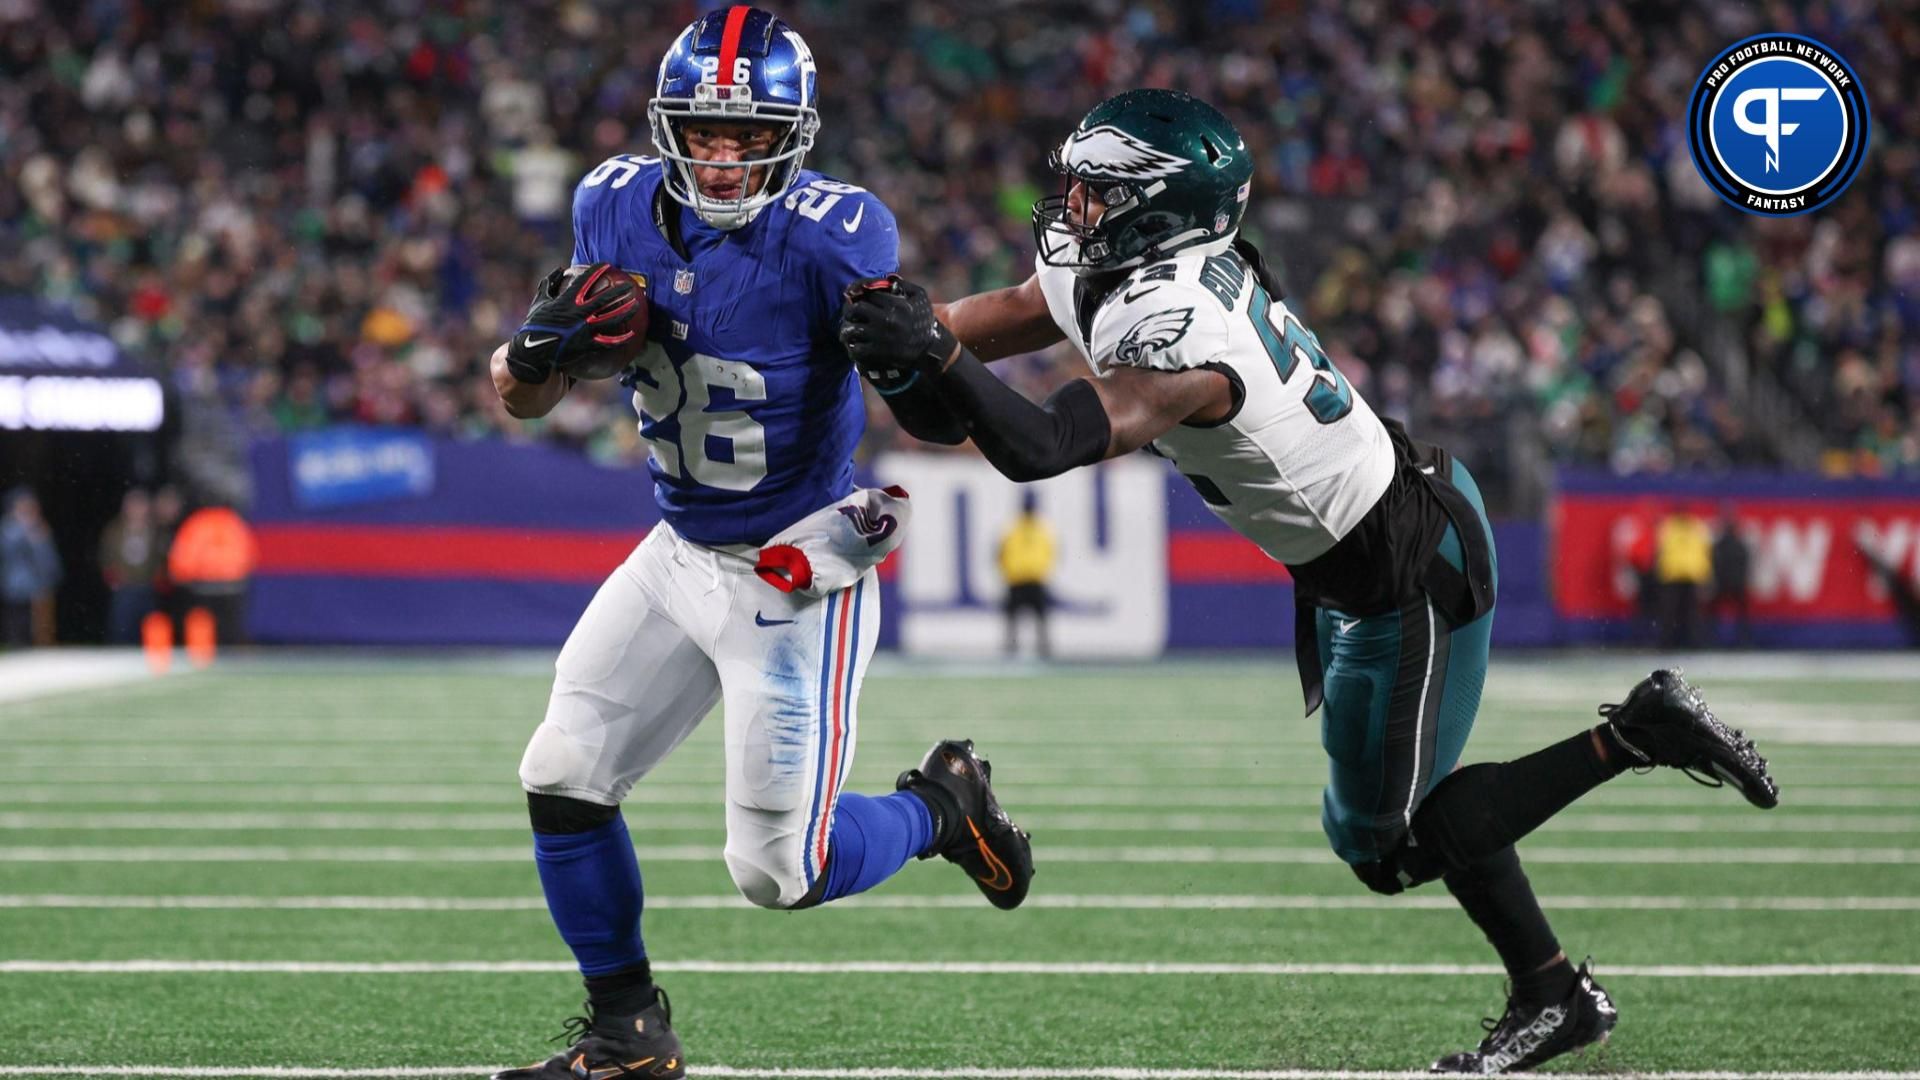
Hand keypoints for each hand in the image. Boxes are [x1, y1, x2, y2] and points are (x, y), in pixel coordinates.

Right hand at [505, 264, 640, 384]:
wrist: (533, 352)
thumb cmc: (535, 324)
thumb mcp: (539, 301)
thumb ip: (549, 283)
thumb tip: (559, 270)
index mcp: (567, 300)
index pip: (586, 281)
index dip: (597, 271)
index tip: (607, 265)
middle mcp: (579, 313)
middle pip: (604, 299)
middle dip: (619, 291)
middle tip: (630, 285)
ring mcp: (585, 330)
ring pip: (611, 319)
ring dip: (626, 311)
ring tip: (637, 305)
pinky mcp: (588, 345)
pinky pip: (608, 341)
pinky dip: (621, 338)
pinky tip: (631, 334)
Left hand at [838, 274, 958, 388]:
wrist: (931, 349)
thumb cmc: (924, 321)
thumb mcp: (920, 297)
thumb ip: (904, 284)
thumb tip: (887, 278)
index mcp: (896, 304)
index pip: (869, 294)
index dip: (861, 295)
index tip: (857, 299)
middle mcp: (887, 319)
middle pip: (856, 309)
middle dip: (850, 311)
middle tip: (850, 315)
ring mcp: (881, 337)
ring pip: (852, 329)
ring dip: (847, 330)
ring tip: (848, 331)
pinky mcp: (879, 353)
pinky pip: (856, 349)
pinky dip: (852, 348)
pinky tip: (855, 346)